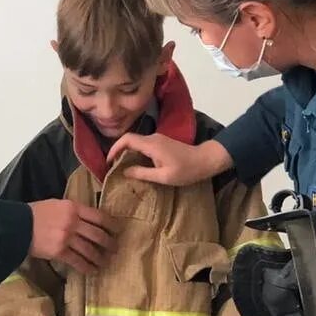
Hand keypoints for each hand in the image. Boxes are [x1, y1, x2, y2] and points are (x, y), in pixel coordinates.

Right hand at [29, 200, 117, 275]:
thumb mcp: (57, 204)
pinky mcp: (59, 252)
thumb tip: (88, 219)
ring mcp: (67, 238)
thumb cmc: (36, 213)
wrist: (17, 225)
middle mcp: (73, 222)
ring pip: (90, 250)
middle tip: (115, 249)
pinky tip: (92, 271)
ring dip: (100, 258)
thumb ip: (73, 211)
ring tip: (106, 262)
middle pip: (98, 235)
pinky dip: (87, 267)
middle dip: (109, 243)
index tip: (118, 231)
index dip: (111, 225)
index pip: (99, 216)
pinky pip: (78, 261)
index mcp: (73, 208)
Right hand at [105, 133, 230, 186]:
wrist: (205, 160)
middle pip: (130, 140)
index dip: (115, 148)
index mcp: (151, 145)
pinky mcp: (162, 142)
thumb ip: (143, 173)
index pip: (127, 140)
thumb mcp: (163, 177)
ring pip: (137, 142)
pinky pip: (144, 145)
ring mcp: (158, 139)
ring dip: (127, 152)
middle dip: (119, 151)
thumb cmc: (186, 170)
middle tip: (113, 166)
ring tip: (122, 167)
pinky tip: (136, 164)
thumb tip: (125, 172)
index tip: (109, 161)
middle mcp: (153, 138)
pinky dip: (136, 153)